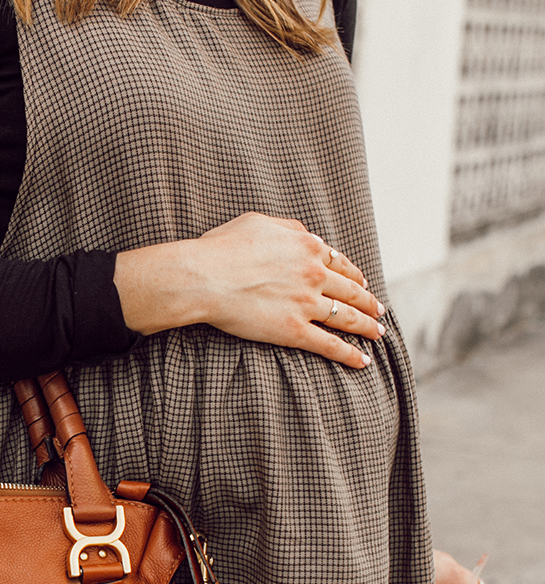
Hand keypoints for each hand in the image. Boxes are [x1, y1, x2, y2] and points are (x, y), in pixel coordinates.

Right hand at [113, 212, 384, 369]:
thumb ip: (288, 227)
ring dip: (366, 327)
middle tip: (379, 311)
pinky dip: (349, 354)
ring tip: (377, 334)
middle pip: (351, 290)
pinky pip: (329, 345)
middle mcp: (315, 274)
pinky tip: (362, 361)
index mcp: (308, 246)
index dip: (354, 275)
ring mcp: (307, 304)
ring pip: (347, 317)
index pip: (340, 263)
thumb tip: (304, 234)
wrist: (204, 277)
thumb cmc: (222, 247)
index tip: (361, 283)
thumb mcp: (259, 222)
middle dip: (368, 302)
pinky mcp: (295, 331)